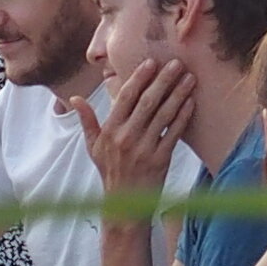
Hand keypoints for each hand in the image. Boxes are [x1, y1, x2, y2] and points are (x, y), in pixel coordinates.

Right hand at [84, 54, 197, 200]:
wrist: (125, 204)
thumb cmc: (110, 170)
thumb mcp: (93, 146)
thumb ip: (87, 120)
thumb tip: (75, 98)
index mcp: (110, 131)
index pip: (125, 98)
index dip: (139, 78)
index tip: (152, 62)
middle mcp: (126, 137)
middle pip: (147, 102)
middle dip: (164, 80)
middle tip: (177, 64)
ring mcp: (144, 149)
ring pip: (163, 115)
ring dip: (178, 94)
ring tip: (189, 78)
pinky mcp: (161, 159)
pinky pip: (174, 133)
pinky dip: (183, 116)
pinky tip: (191, 102)